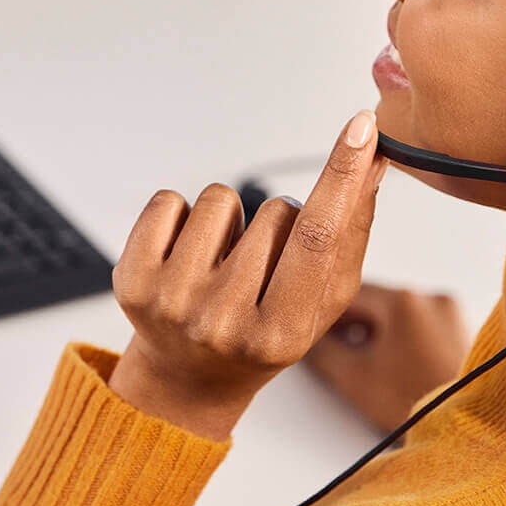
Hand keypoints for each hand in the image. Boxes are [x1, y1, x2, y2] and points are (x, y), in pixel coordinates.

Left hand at [107, 110, 390, 440]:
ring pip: (220, 198)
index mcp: (281, 333)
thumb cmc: (267, 331)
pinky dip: (182, 217)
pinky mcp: (132, 280)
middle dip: (280, 220)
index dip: (342, 175)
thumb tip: (373, 163)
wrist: (190, 377)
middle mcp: (223, 322)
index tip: (361, 127)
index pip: (318, 237)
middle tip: (264, 266)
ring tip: (223, 263)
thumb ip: (352, 232)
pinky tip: (188, 255)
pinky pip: (168, 200)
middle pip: (275, 211)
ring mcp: (172, 302)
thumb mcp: (323, 299)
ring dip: (229, 219)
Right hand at [303, 283, 470, 433]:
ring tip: (367, 364)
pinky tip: (394, 365)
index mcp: (403, 300)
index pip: (349, 293)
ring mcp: (451, 311)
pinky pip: (421, 324)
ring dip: (378, 332)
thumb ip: (323, 352)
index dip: (325, 313)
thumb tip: (308, 339)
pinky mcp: (463, 328)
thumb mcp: (355, 379)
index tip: (312, 331)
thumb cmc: (418, 405)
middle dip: (353, 325)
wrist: (474, 430)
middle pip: (376, 302)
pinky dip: (403, 338)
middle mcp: (430, 296)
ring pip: (398, 314)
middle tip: (336, 351)